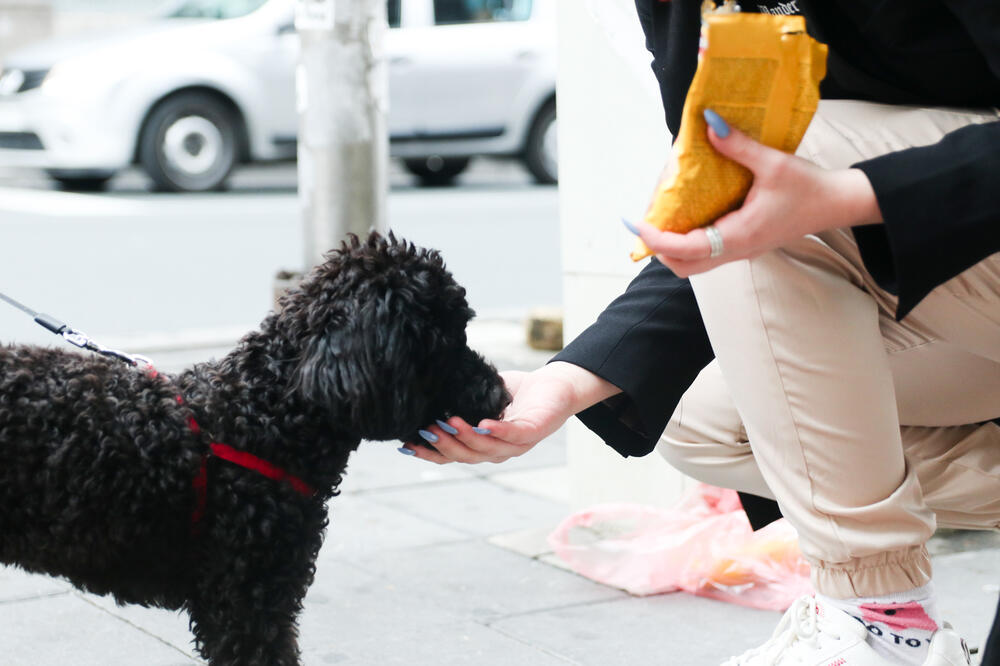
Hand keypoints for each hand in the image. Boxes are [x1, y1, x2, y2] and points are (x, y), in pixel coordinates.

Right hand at [401, 362, 619, 464]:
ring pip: (486, 449)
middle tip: (424, 430)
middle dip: (443, 445)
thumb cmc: (518, 392)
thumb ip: (458, 401)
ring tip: (446, 423)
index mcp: (484, 446)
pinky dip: (497, 431)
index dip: (429, 453)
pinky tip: (482, 424)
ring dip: (465, 438)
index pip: (452, 456)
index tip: (407, 445)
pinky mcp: (534, 431)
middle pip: (466, 456)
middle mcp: (498, 450)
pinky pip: (513, 435)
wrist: (556, 386)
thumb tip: (425, 395)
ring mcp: (517, 444)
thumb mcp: (481, 397)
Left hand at [630, 109, 882, 276]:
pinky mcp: (743, 244)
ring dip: (671, 245)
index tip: (636, 222)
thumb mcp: (773, 163)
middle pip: (683, 266)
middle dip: (659, 247)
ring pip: (693, 263)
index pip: (684, 250)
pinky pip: (706, 251)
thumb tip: (708, 125)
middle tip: (646, 219)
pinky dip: (687, 239)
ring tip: (661, 214)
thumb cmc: (809, 187)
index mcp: (739, 236)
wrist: (837, 204)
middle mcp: (735, 250)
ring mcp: (739, 250)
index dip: (655, 239)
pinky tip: (684, 211)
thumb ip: (738, 146)